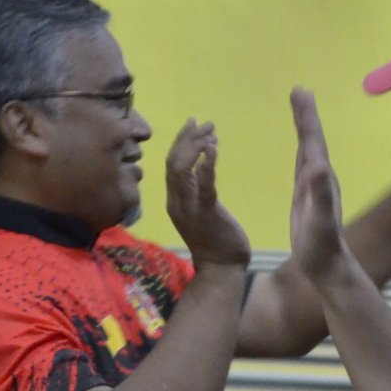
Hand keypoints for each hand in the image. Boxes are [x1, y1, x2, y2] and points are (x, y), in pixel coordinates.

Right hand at [166, 119, 249, 268]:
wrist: (220, 268)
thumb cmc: (214, 238)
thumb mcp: (198, 210)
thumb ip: (196, 189)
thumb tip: (201, 162)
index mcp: (173, 199)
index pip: (170, 163)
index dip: (180, 141)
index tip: (194, 124)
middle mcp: (176, 201)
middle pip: (173, 162)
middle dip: (187, 139)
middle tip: (205, 123)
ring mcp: (189, 208)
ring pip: (181, 171)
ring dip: (195, 147)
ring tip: (210, 133)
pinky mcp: (206, 214)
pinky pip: (203, 187)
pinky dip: (206, 166)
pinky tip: (213, 150)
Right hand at [288, 89, 353, 286]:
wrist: (327, 267)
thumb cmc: (322, 247)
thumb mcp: (320, 221)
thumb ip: (320, 194)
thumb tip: (318, 165)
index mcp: (321, 178)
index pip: (313, 140)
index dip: (307, 117)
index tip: (301, 91)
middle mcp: (320, 177)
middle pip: (311, 139)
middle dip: (305, 115)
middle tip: (299, 91)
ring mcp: (314, 187)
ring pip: (308, 150)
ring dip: (304, 129)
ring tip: (299, 109)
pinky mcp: (306, 197)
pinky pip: (302, 165)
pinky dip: (300, 151)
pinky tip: (300, 150)